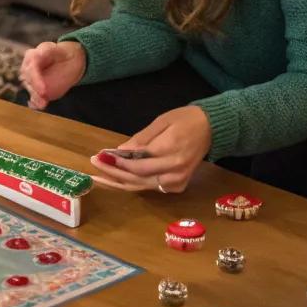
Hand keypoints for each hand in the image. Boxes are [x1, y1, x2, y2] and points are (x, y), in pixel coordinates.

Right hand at [19, 41, 86, 109]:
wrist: (69, 61)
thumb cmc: (61, 53)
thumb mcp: (56, 49)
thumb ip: (47, 50)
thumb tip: (38, 53)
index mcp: (32, 57)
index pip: (30, 68)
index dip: (35, 79)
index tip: (43, 89)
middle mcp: (29, 70)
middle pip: (28, 81)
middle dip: (35, 89)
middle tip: (44, 95)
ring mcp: (33, 81)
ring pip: (31, 90)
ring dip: (36, 98)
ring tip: (43, 104)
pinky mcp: (38, 91)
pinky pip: (34, 98)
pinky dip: (35, 103)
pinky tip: (40, 106)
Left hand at [88, 105, 212, 194]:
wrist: (212, 128)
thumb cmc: (185, 119)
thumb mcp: (161, 122)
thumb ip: (141, 139)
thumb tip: (120, 151)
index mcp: (171, 153)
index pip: (137, 164)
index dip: (116, 162)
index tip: (100, 155)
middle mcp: (174, 172)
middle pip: (137, 178)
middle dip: (113, 173)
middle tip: (94, 166)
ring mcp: (177, 182)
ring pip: (142, 186)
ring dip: (119, 182)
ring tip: (99, 177)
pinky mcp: (178, 186)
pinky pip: (151, 187)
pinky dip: (133, 183)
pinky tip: (117, 178)